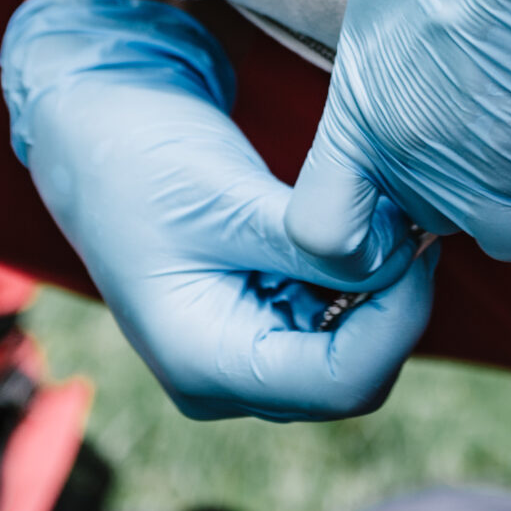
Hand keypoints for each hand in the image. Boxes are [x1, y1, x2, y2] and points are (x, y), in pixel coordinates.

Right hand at [0, 0, 432, 421]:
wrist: (89, 129)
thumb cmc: (137, 158)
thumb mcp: (227, 198)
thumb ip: (314, 243)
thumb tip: (400, 261)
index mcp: (204, 362)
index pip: (339, 382)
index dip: (397, 321)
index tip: (421, 244)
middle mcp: (223, 378)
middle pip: (349, 376)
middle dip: (391, 305)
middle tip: (412, 222)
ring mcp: (237, 352)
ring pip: (346, 350)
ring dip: (375, 290)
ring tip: (384, 216)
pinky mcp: (252, 319)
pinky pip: (326, 318)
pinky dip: (352, 278)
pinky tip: (357, 225)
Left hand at [287, 0, 510, 263]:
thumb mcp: (382, 0)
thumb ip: (385, 81)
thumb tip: (403, 112)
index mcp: (363, 112)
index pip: (326, 233)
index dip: (359, 235)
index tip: (390, 208)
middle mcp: (423, 156)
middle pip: (440, 226)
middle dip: (463, 186)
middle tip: (493, 109)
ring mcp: (502, 168)